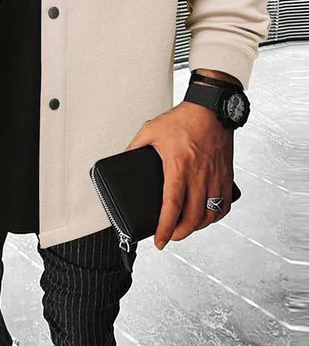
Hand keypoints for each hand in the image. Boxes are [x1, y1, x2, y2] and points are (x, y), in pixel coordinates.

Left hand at [126, 100, 233, 249]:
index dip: (165, 228)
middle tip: (170, 237)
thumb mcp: (151, 130)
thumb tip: (123, 159)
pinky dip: (215, 216)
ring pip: (210, 215)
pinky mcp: (226, 175)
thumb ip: (135, 146)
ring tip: (185, 228)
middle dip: (179, 233)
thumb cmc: (183, 118)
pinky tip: (207, 216)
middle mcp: (199, 175)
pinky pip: (224, 204)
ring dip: (197, 228)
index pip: (172, 206)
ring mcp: (215, 177)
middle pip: (192, 218)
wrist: (211, 108)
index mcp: (178, 166)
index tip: (159, 241)